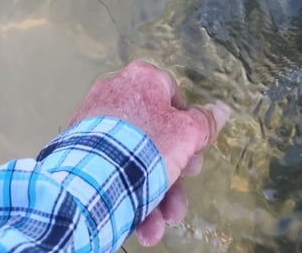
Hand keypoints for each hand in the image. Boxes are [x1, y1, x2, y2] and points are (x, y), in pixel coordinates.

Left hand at [68, 60, 229, 244]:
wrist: (93, 181)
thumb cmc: (145, 148)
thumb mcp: (187, 135)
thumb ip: (205, 123)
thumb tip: (222, 109)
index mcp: (142, 79)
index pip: (174, 98)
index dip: (188, 129)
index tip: (193, 154)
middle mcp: (116, 93)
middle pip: (156, 134)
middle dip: (173, 171)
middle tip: (180, 192)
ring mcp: (95, 123)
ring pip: (135, 157)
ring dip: (154, 192)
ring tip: (160, 223)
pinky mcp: (79, 150)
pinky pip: (114, 168)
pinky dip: (129, 192)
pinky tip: (142, 223)